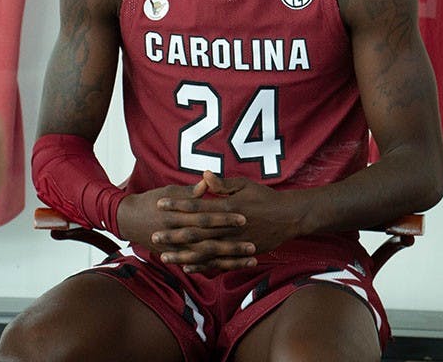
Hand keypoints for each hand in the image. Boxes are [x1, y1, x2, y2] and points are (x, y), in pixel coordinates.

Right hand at [116, 180, 256, 272]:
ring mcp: (176, 248)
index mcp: (178, 214)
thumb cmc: (151, 201)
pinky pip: (197, 265)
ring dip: (229, 260)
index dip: (225, 217)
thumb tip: (208, 180)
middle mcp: (178, 233)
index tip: (244, 217)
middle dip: (231, 244)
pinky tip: (231, 269)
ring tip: (250, 261)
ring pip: (206, 257)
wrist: (127, 219)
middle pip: (209, 240)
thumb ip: (191, 191)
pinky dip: (214, 268)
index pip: (205, 216)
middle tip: (253, 245)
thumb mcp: (170, 191)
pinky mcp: (176, 256)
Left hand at [153, 171, 306, 271]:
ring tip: (164, 257)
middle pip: (196, 231)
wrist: (288, 217)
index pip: (196, 205)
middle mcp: (228, 227)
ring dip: (183, 255)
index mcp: (226, 207)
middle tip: (154, 236)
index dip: (177, 204)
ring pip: (203, 251)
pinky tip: (187, 267)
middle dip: (173, 234)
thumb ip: (222, 183)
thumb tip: (204, 174)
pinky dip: (202, 266)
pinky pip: (218, 263)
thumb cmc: (264, 197)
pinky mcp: (240, 254)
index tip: (160, 204)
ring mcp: (234, 242)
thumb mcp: (244, 184)